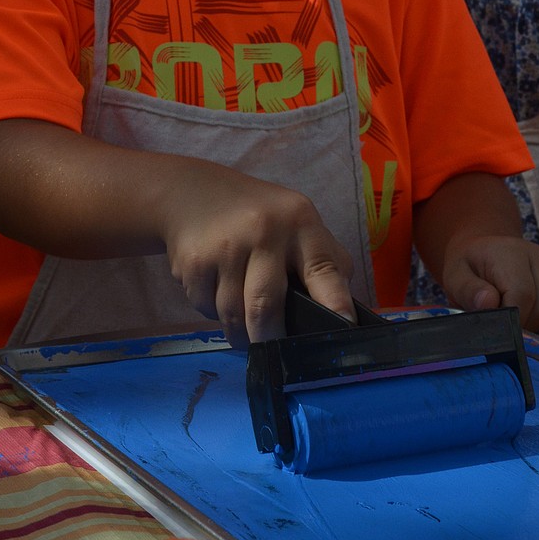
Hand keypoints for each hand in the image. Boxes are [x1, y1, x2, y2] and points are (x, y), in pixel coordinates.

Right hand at [159, 166, 354, 346]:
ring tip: (243, 322)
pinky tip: (217, 291)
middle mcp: (264, 231)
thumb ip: (324, 261)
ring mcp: (226, 246)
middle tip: (273, 349)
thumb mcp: (298, 221)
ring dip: (239, 331)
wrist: (194, 190)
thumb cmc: (258, 215)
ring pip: (234, 316)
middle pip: (266, 307)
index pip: (324, 268)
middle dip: (270, 339)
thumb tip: (343, 313)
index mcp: (301, 223)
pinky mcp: (195, 261)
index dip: (335, 302)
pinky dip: (212, 312)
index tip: (344, 326)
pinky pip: (206, 308)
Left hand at [441, 235, 538, 334]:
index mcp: (510, 252)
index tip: (496, 329)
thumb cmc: (469, 268)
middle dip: (523, 327)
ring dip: (536, 328)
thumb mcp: (456, 276)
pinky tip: (528, 316)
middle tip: (502, 326)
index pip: (523, 295)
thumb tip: (489, 303)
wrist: (486, 252)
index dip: (511, 320)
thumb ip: (468, 290)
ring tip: (514, 320)